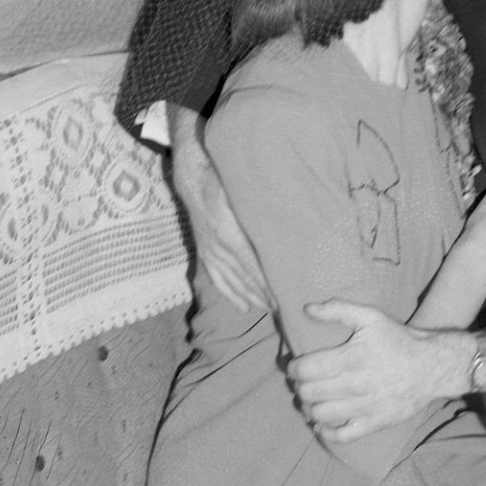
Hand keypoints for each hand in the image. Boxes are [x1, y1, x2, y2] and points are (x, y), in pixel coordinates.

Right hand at [171, 136, 270, 312]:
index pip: (253, 266)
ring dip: (252, 298)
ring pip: (232, 282)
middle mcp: (219, 248)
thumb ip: (264, 210)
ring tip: (270, 311)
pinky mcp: (205, 252)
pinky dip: (231, 294)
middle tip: (286, 311)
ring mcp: (210, 252)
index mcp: (230, 233)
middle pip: (245, 279)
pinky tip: (244, 306)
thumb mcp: (245, 191)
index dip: (268, 284)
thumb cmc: (223, 178)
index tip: (285, 298)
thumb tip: (293, 221)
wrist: (191, 175)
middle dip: (265, 296)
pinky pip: (218, 279)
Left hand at [289, 301, 473, 442]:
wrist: (432, 367)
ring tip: (311, 401)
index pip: (306, 369)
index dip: (293, 369)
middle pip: (309, 393)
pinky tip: (323, 423)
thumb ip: (338, 310)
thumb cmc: (398, 340)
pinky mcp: (374, 423)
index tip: (294, 366)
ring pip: (320, 414)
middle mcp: (355, 385)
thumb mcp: (370, 317)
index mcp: (351, 358)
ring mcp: (365, 407)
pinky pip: (341, 436)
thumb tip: (307, 309)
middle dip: (299, 387)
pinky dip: (326, 432)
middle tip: (302, 383)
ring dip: (309, 408)